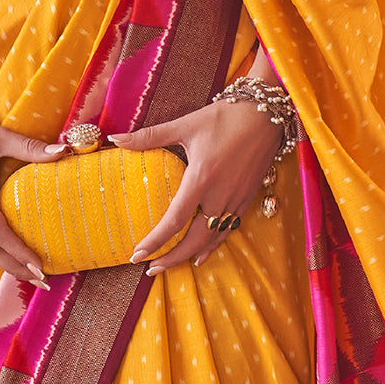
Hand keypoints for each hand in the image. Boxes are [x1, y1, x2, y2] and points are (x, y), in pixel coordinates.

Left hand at [108, 96, 282, 273]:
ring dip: (190, 255)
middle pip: (194, 240)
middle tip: (150, 268)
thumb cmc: (225, 116)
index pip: (174, 220)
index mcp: (201, 178)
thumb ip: (150, 136)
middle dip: (171, 258)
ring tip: (170, 265)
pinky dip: (214, 245)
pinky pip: (229, 230)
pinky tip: (202, 253)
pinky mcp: (247, 197)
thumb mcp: (186, 124)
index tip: (137, 255)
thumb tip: (117, 139)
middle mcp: (220, 195)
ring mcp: (236, 199)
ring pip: (212, 239)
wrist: (267, 115)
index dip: (155, 241)